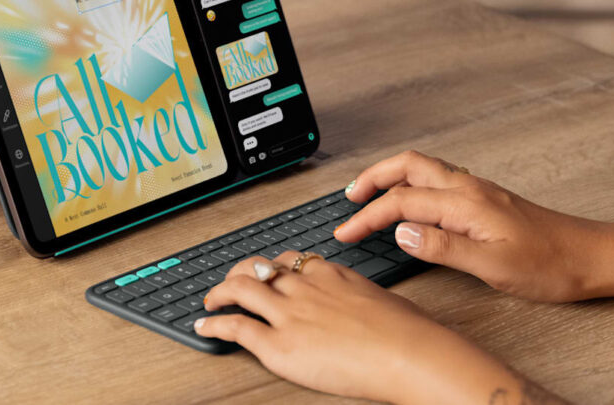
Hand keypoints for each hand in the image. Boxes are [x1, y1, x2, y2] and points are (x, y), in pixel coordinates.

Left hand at [194, 250, 533, 404]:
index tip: (265, 272)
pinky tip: (205, 327)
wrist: (408, 352)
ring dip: (219, 293)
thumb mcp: (379, 299)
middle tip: (229, 282)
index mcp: (330, 273)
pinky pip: (237, 328)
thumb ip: (357, 298)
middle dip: (238, 273)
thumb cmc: (406, 331)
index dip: (271, 266)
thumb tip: (360, 307)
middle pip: (258, 268)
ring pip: (240, 289)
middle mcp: (304, 286)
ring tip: (211, 301)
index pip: (290, 260)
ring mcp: (289, 313)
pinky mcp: (279, 344)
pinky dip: (214, 326)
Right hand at [335, 150, 613, 302]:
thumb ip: (443, 247)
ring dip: (392, 176)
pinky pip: (439, 178)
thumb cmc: (551, 265)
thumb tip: (402, 232)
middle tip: (349, 198)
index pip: (402, 202)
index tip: (345, 233)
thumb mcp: (493, 265)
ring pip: (423, 169)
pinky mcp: (486, 199)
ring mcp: (479, 191)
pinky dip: (413, 183)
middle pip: (408, 167)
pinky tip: (412, 200)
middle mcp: (470, 188)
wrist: (592, 257)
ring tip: (369, 194)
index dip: (367, 216)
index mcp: (466, 202)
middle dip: (373, 178)